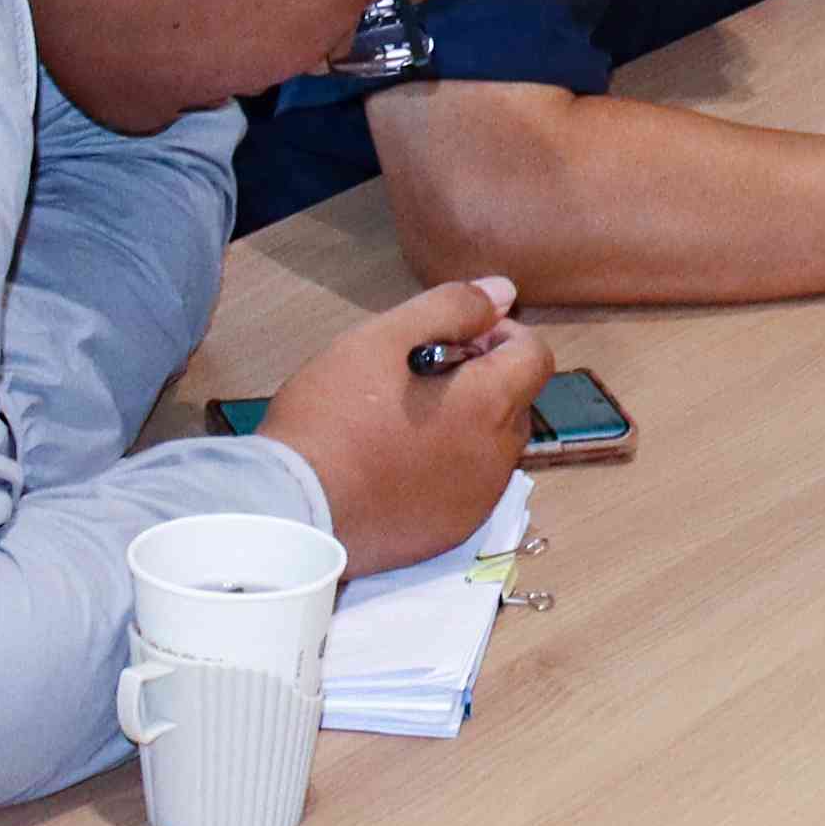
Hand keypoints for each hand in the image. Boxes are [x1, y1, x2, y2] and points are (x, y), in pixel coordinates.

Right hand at [258, 278, 551, 572]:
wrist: (288, 509)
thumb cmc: (331, 416)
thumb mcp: (382, 339)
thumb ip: (450, 307)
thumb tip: (503, 291)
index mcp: (489, 406)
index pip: (536, 356)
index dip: (500, 335)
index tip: (453, 339)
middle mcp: (497, 459)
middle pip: (516, 402)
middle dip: (483, 379)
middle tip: (418, 376)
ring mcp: (475, 503)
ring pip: (492, 447)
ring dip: (466, 424)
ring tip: (402, 419)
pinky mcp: (448, 534)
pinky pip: (467, 488)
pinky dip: (447, 468)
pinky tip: (396, 463)